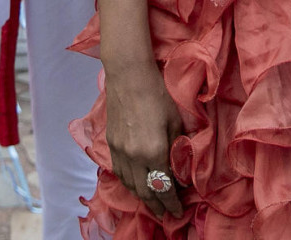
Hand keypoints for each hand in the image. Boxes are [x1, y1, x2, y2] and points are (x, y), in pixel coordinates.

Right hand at [103, 58, 185, 217]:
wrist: (128, 75)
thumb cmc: (157, 94)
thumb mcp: (175, 121)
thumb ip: (177, 148)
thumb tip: (179, 169)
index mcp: (153, 152)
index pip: (163, 188)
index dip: (171, 203)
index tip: (177, 212)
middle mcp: (134, 156)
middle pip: (144, 192)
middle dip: (156, 206)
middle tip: (165, 214)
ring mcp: (119, 151)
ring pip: (129, 185)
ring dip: (141, 197)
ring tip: (151, 202)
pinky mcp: (111, 143)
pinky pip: (119, 172)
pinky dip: (128, 183)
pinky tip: (135, 183)